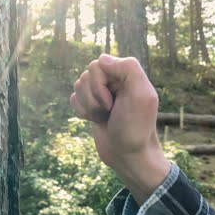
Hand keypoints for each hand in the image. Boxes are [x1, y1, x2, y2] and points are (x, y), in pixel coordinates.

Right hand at [70, 54, 169, 203]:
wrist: (127, 155)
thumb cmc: (135, 127)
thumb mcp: (141, 95)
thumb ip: (128, 68)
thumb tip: (102, 59)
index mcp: (126, 74)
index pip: (98, 65)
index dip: (100, 85)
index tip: (114, 103)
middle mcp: (113, 80)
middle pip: (86, 75)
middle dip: (94, 97)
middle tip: (110, 111)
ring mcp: (100, 93)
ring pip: (78, 86)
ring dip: (89, 106)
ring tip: (104, 117)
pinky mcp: (90, 106)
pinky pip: (74, 98)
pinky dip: (81, 111)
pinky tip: (95, 120)